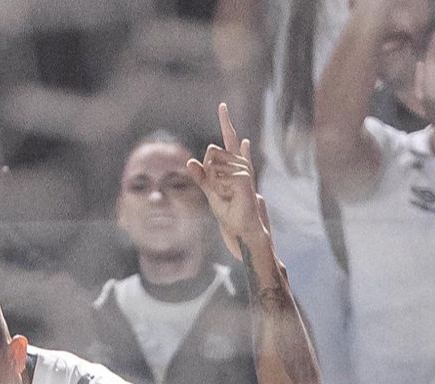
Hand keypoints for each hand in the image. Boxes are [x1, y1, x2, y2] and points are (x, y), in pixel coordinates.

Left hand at [187, 103, 282, 286]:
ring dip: (214, 184)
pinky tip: (228, 195)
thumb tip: (190, 161)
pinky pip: (220, 176)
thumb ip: (201, 177)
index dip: (225, 120)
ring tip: (226, 196)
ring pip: (214, 165)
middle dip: (208, 172)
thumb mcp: (210, 193)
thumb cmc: (228, 211)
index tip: (222, 104)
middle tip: (220, 190)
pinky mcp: (244, 179)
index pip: (229, 137)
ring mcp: (243, 169)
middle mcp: (240, 163)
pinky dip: (219, 188)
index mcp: (233, 164)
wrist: (242, 227)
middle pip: (213, 151)